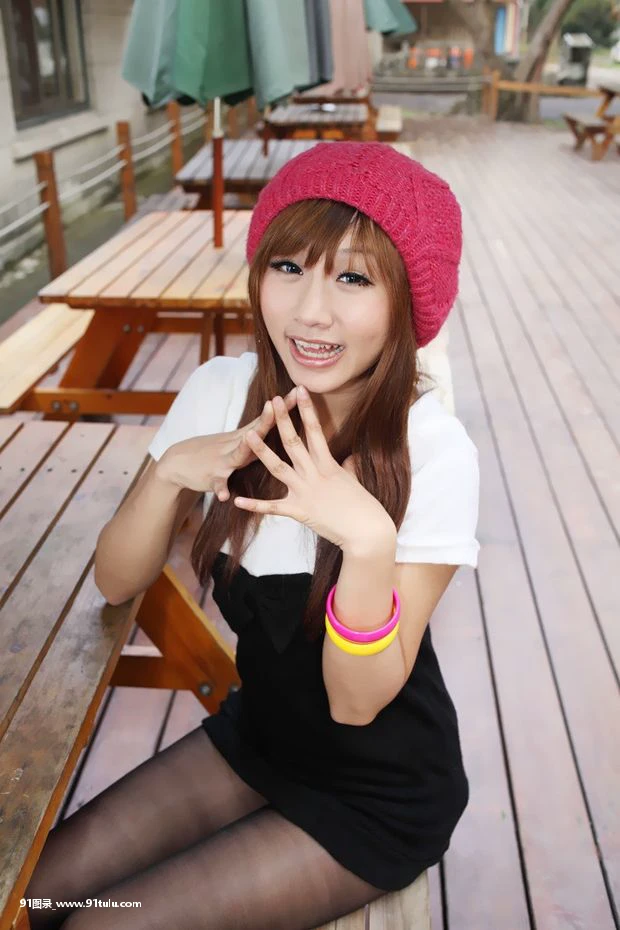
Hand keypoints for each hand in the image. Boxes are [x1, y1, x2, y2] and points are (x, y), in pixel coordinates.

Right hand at [155, 387, 298, 499]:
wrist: (177, 463)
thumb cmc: (211, 452)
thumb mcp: (233, 442)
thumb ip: (254, 437)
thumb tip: (276, 426)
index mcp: (242, 439)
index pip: (264, 420)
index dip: (280, 408)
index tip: (296, 394)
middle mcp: (233, 446)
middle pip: (254, 431)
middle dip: (268, 419)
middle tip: (278, 405)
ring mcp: (222, 461)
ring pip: (237, 454)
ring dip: (244, 448)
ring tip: (250, 440)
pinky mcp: (210, 477)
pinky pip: (217, 484)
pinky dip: (221, 488)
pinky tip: (224, 495)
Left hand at [233, 386, 395, 549]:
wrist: (367, 532)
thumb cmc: (365, 506)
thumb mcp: (354, 480)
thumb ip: (347, 466)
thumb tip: (348, 457)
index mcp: (328, 464)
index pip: (315, 431)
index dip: (307, 409)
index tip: (300, 389)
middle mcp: (314, 474)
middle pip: (294, 442)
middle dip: (282, 420)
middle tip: (273, 399)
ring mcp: (305, 492)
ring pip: (278, 468)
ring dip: (261, 451)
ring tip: (247, 435)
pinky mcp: (299, 512)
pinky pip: (272, 507)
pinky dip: (254, 505)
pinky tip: (237, 500)